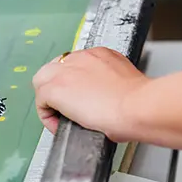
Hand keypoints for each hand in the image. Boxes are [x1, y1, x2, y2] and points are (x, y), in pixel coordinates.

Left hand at [32, 47, 148, 140]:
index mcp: (100, 55)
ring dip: (49, 100)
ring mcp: (65, 72)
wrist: (138, 107)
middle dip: (56, 88)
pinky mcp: (55, 88)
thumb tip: (105, 102)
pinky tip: (60, 126)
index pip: (75, 66)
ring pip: (42, 82)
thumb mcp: (126, 85)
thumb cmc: (140, 103)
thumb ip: (110, 87)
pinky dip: (47, 116)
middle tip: (65, 109)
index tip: (80, 100)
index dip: (73, 85)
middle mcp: (80, 58)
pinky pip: (41, 102)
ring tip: (61, 118)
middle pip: (53, 69)